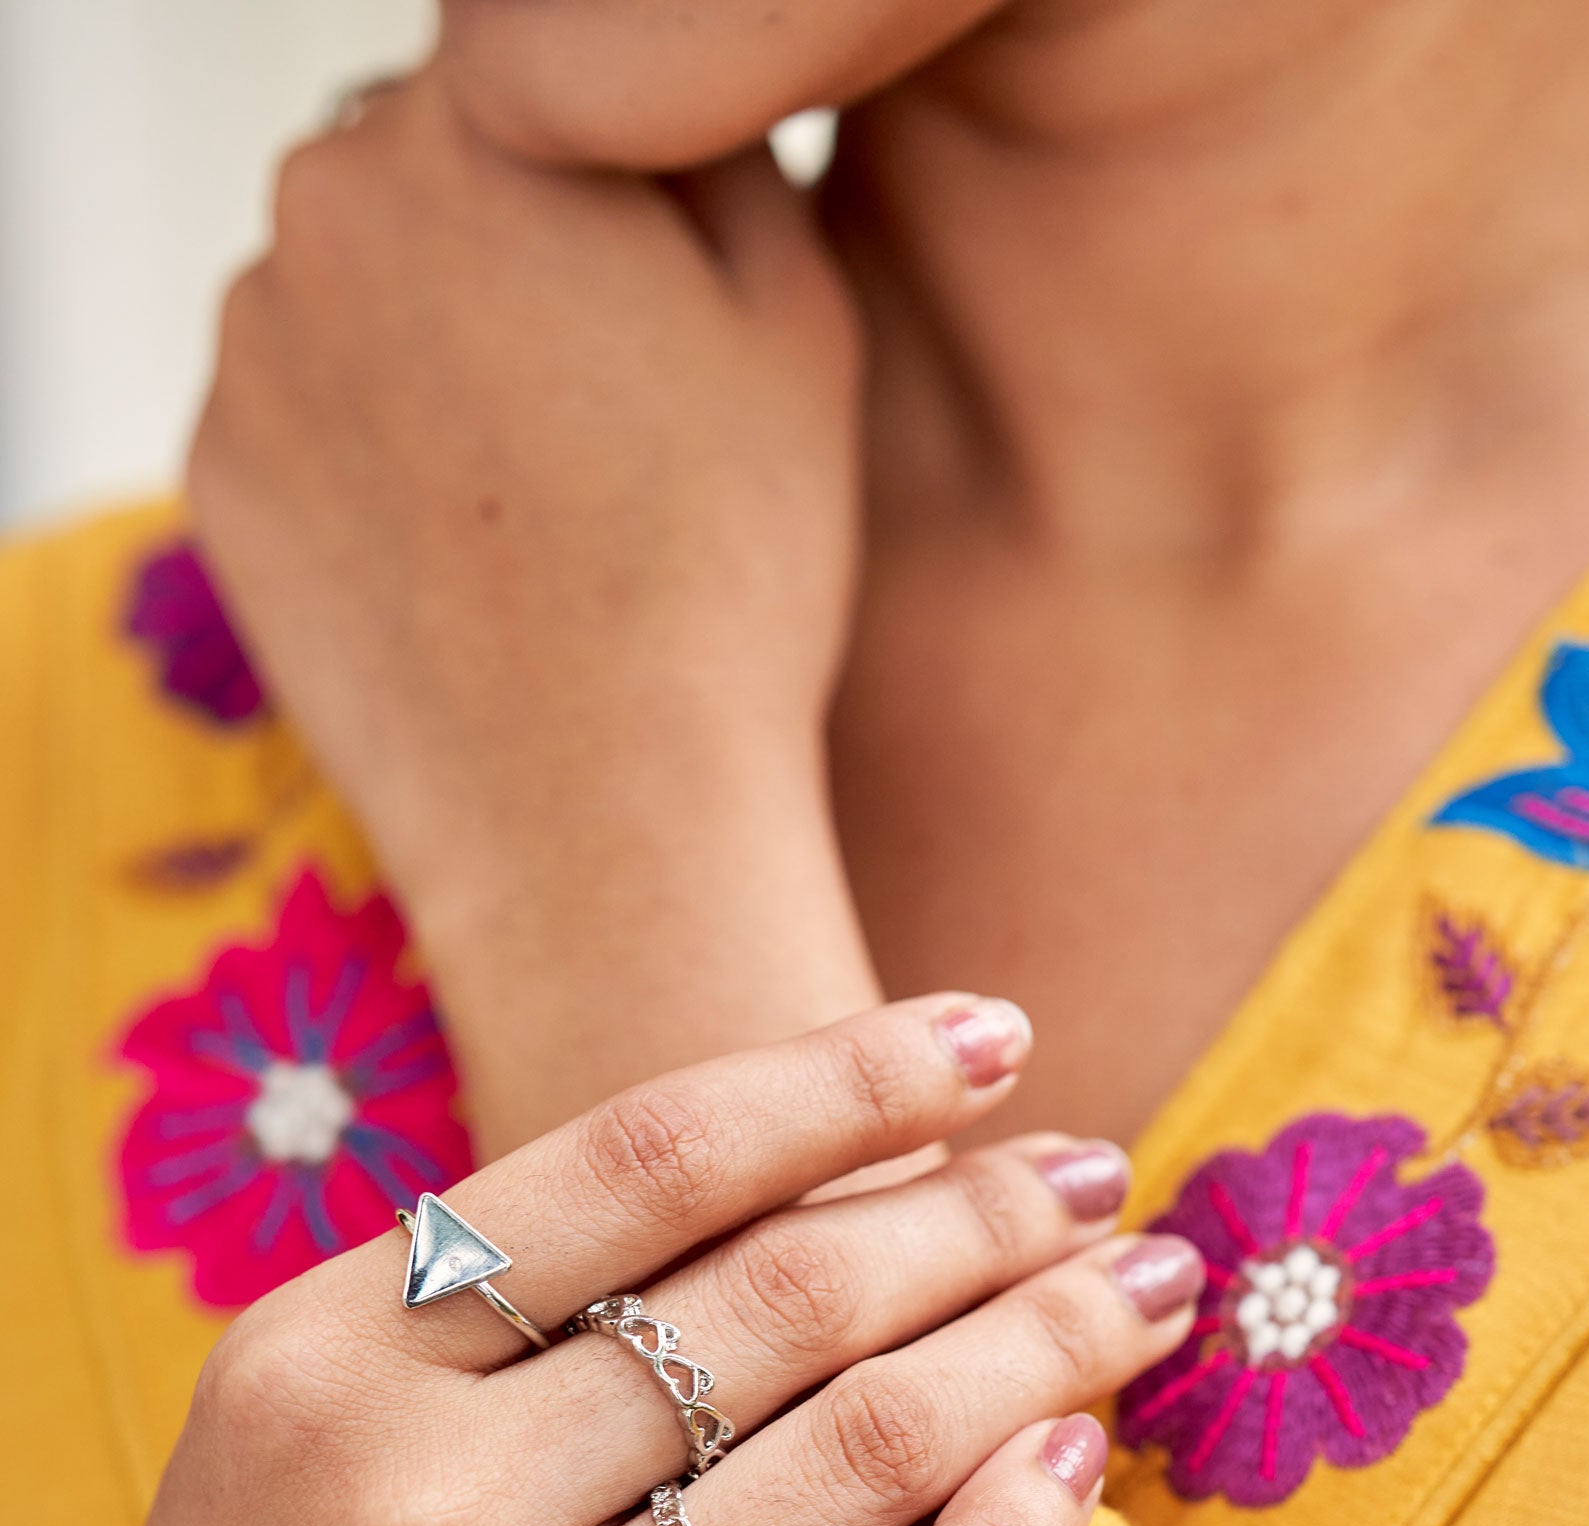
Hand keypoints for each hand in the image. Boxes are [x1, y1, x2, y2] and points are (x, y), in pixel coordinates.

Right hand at [0, 998, 1196, 1525]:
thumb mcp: (299, 1439)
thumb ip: (486, 1312)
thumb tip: (806, 1164)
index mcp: (328, 1366)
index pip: (645, 1164)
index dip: (850, 1079)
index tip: (995, 1035)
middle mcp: (424, 1510)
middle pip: (785, 1302)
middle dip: (985, 1213)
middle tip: (1104, 1178)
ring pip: (862, 1458)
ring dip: (1038, 1349)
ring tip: (1135, 1295)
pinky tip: (1077, 1467)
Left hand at [188, 69, 876, 1140]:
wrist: (603, 814)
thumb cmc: (730, 570)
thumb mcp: (798, 311)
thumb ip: (715, 136)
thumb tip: (659, 96)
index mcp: (474, 123)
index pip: (526, 67)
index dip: (606, 172)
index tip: (655, 286)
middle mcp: (322, 199)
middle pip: (417, 167)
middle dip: (502, 243)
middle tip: (611, 401)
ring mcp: (251, 343)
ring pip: (351, 290)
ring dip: (429, 348)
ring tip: (543, 495)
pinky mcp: (215, 472)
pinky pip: (302, 415)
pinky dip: (371, 460)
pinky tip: (468, 555)